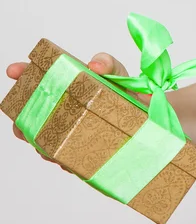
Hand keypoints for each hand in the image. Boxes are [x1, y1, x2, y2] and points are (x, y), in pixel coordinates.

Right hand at [6, 52, 146, 169]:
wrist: (151, 120)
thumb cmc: (129, 93)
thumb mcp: (120, 74)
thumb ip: (109, 64)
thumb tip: (95, 64)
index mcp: (70, 85)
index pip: (41, 77)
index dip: (25, 73)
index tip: (14, 70)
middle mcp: (64, 109)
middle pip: (33, 113)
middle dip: (24, 117)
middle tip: (25, 121)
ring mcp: (69, 132)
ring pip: (42, 140)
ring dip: (40, 142)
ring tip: (47, 143)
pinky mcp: (79, 153)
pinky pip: (63, 159)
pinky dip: (60, 158)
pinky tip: (66, 158)